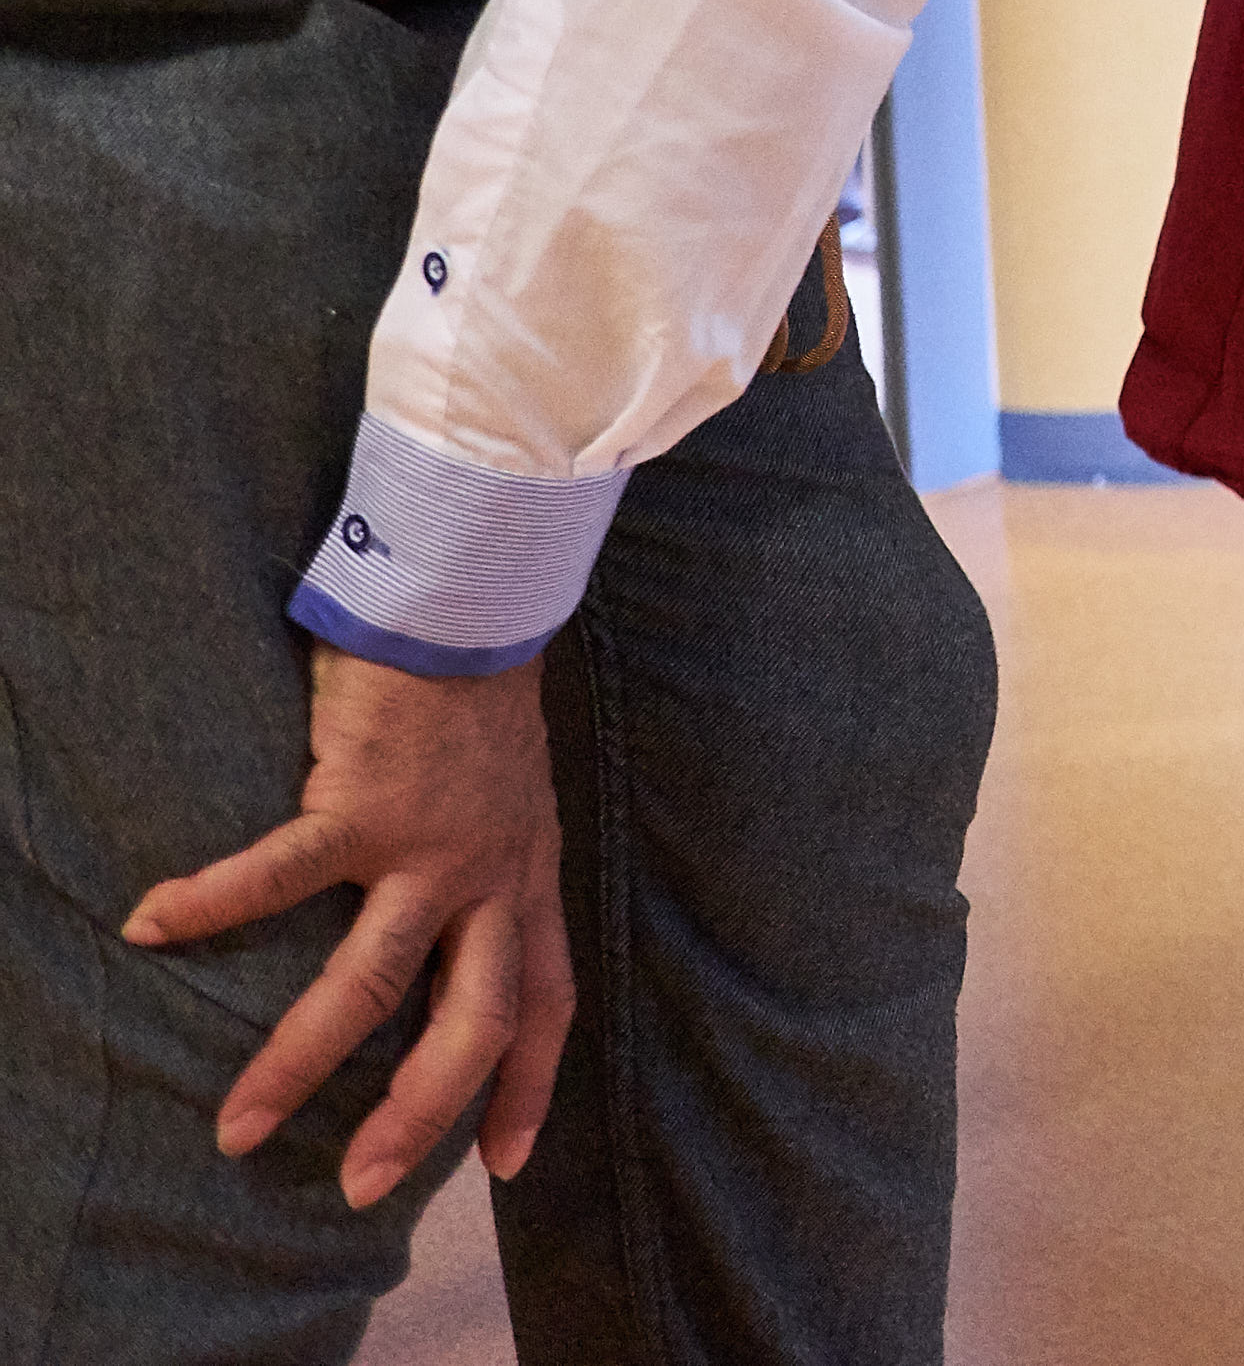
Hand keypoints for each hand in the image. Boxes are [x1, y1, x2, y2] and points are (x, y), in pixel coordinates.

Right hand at [124, 647, 571, 1207]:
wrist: (475, 602)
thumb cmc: (476, 703)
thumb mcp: (509, 804)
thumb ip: (484, 869)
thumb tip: (440, 927)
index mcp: (527, 878)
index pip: (546, 1001)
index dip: (530, 1084)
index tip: (506, 1162)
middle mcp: (492, 875)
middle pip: (472, 1023)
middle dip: (420, 1114)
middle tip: (364, 1187)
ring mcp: (431, 845)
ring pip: (372, 983)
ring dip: (300, 1062)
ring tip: (237, 1126)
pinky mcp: (365, 803)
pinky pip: (279, 874)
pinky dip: (211, 903)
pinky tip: (152, 926)